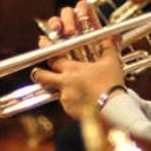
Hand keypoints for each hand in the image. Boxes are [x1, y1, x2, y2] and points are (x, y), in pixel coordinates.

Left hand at [31, 0, 124, 118]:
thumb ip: (107, 49)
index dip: (46, 51)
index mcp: (73, 69)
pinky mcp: (69, 110)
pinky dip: (72, 101)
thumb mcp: (111, 63)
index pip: (53, 58)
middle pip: (42, 76)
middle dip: (39, 73)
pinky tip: (82, 99)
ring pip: (55, 91)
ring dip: (61, 89)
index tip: (42, 45)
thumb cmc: (110, 85)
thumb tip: (108, 40)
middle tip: (38, 72)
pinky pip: (66, 104)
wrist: (112, 108)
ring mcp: (65, 98)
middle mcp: (65, 83)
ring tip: (73, 89)